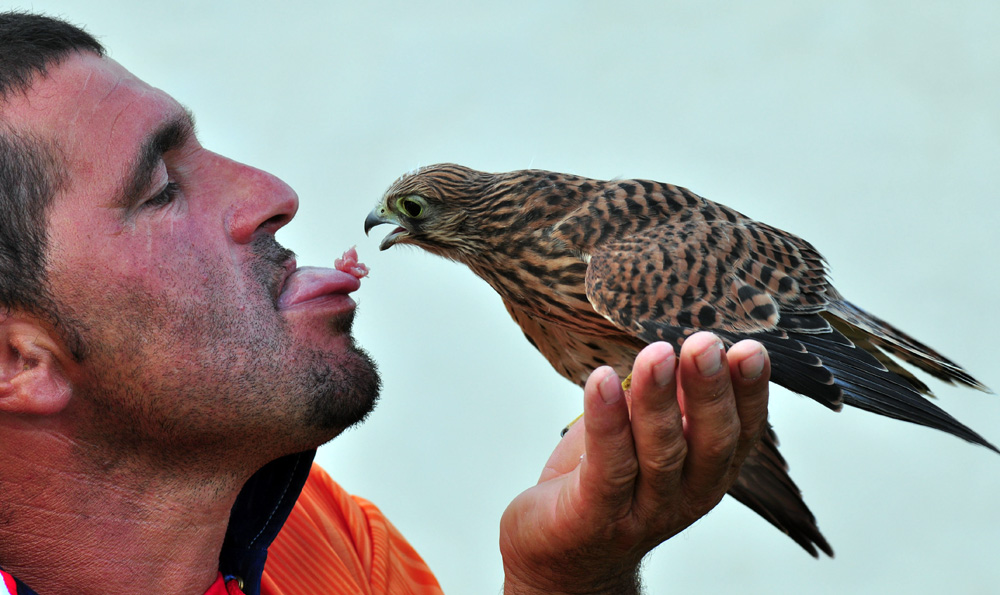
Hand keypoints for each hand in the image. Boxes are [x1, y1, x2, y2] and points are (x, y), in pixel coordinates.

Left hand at [499, 332, 770, 593]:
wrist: (559, 557)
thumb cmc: (604, 484)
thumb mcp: (643, 435)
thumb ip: (666, 400)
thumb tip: (685, 346)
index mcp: (707, 471)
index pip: (741, 430)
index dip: (750, 392)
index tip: (751, 349)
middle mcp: (685, 494)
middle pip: (710, 442)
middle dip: (709, 389)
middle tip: (705, 344)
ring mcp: (643, 510)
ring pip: (660, 452)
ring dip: (659, 399)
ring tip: (657, 353)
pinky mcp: (595, 515)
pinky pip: (607, 467)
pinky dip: (606, 421)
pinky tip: (602, 379)